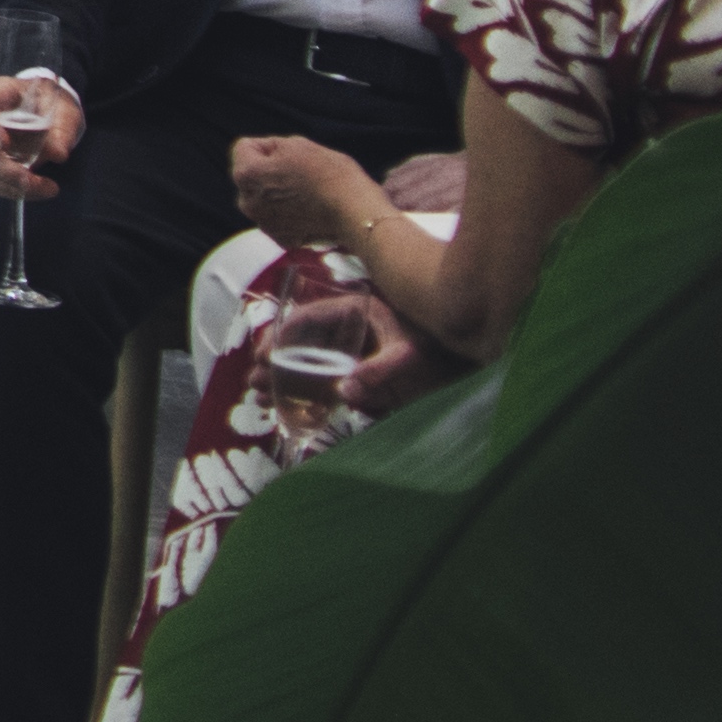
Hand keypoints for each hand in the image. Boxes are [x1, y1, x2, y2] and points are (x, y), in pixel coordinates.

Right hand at [0, 70, 83, 198]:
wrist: (47, 114)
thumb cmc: (49, 104)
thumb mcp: (61, 109)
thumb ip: (61, 129)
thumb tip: (59, 154)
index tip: (4, 142)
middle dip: (3, 167)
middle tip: (30, 178)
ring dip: (12, 184)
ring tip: (47, 188)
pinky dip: (12, 191)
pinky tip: (37, 191)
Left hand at [227, 131, 371, 253]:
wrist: (357, 213)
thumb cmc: (329, 175)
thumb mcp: (298, 145)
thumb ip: (272, 147)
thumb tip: (265, 156)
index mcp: (246, 175)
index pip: (245, 148)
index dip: (269, 146)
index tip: (292, 155)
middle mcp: (247, 202)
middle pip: (252, 176)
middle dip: (270, 172)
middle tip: (301, 174)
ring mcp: (264, 224)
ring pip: (265, 199)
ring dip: (278, 194)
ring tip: (308, 194)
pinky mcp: (282, 240)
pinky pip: (279, 219)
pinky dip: (289, 214)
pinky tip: (311, 211)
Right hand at [251, 285, 434, 416]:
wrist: (467, 355)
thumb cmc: (439, 347)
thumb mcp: (410, 354)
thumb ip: (380, 371)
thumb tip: (345, 393)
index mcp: (355, 312)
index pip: (307, 317)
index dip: (281, 334)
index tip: (264, 354)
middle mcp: (348, 332)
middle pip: (301, 344)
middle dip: (275, 364)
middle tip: (254, 382)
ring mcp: (354, 355)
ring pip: (310, 366)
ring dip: (284, 381)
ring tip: (261, 398)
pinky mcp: (363, 377)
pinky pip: (327, 385)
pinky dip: (308, 396)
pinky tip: (291, 409)